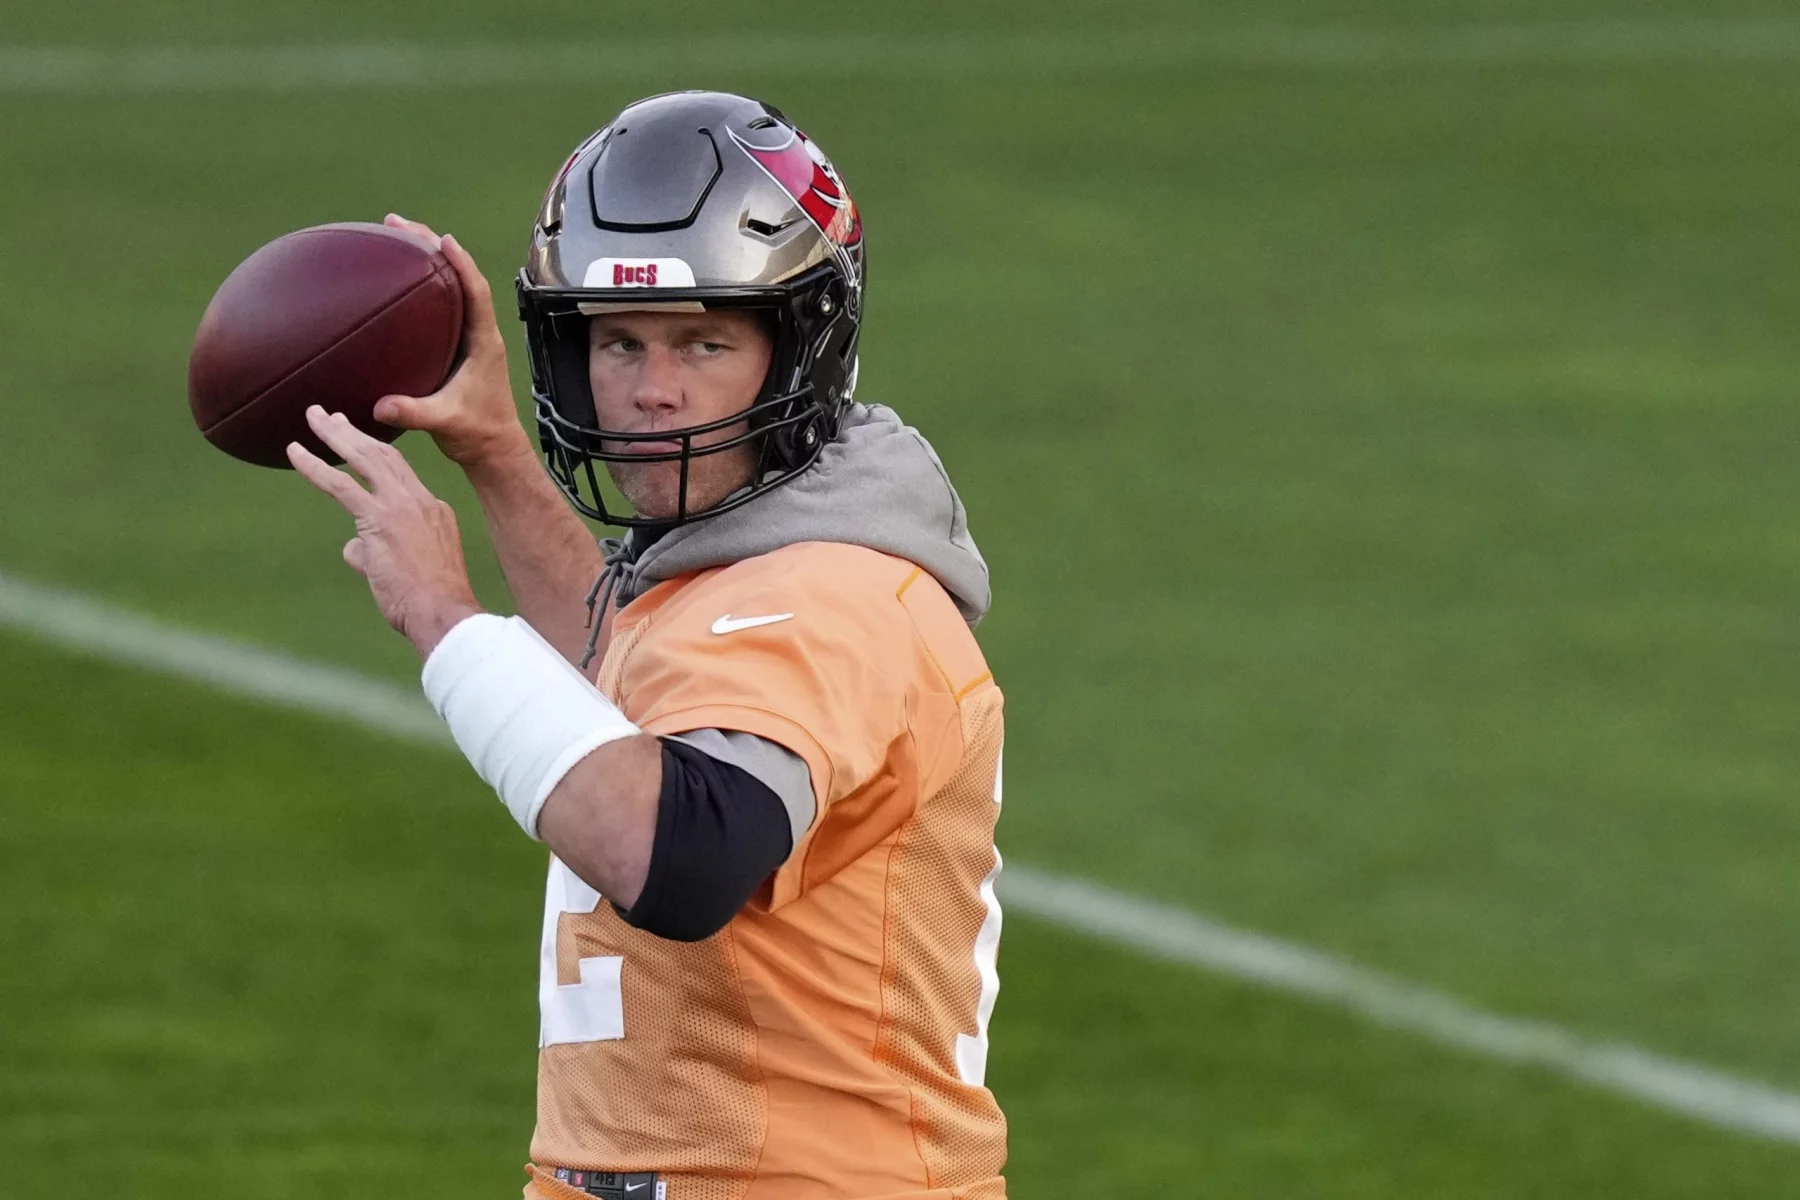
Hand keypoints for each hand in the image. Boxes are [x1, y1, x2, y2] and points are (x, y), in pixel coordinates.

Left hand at [289, 405, 482, 657]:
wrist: (443, 614)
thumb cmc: (427, 603)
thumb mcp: (405, 571)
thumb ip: (376, 553)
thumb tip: (353, 549)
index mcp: (433, 510)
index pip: (401, 474)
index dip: (376, 453)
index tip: (357, 440)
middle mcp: (420, 500)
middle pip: (384, 454)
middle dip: (354, 433)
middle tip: (330, 416)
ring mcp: (401, 507)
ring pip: (364, 459)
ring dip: (335, 435)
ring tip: (313, 416)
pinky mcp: (378, 519)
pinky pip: (341, 484)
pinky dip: (314, 465)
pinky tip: (294, 452)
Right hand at [375, 214, 535, 470]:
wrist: (493, 450)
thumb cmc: (478, 434)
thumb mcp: (445, 422)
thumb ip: (415, 413)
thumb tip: (382, 406)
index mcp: (484, 342)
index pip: (476, 291)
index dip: (461, 263)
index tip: (442, 239)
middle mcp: (479, 332)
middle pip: (459, 276)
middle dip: (430, 246)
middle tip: (397, 223)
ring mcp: (468, 337)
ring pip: (449, 286)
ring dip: (425, 259)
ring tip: (394, 236)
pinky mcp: (457, 346)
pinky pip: (441, 305)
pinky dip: (421, 285)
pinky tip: (397, 279)